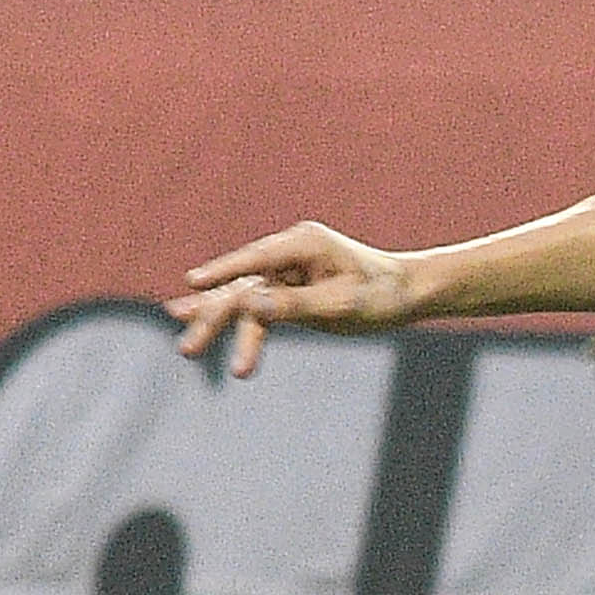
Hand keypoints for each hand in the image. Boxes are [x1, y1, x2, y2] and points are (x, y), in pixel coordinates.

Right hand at [165, 223, 421, 375]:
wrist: (407, 294)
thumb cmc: (381, 295)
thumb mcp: (340, 304)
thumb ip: (295, 305)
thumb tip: (250, 307)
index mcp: (304, 244)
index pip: (255, 259)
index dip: (223, 272)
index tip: (193, 283)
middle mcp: (289, 253)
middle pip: (242, 285)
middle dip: (214, 316)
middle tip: (187, 347)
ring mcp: (285, 271)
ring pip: (244, 299)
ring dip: (219, 324)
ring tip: (187, 350)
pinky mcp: (287, 290)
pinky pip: (255, 308)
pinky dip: (236, 324)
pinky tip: (199, 325)